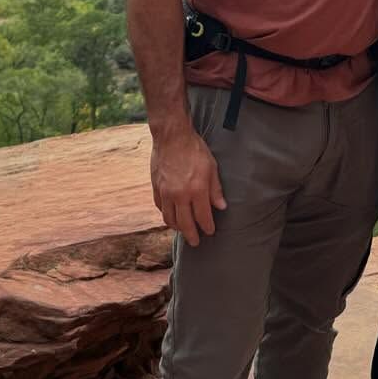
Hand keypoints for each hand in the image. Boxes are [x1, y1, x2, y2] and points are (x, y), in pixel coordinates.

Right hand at [150, 126, 226, 244]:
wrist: (172, 136)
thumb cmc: (194, 149)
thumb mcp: (211, 167)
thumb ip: (215, 189)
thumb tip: (221, 207)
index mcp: (196, 190)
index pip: (203, 217)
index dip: (207, 227)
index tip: (210, 232)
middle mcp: (180, 195)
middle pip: (185, 224)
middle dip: (191, 235)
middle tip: (195, 242)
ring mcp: (165, 193)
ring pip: (170, 219)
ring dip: (177, 228)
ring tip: (184, 230)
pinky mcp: (156, 188)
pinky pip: (160, 208)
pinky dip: (167, 215)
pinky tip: (172, 215)